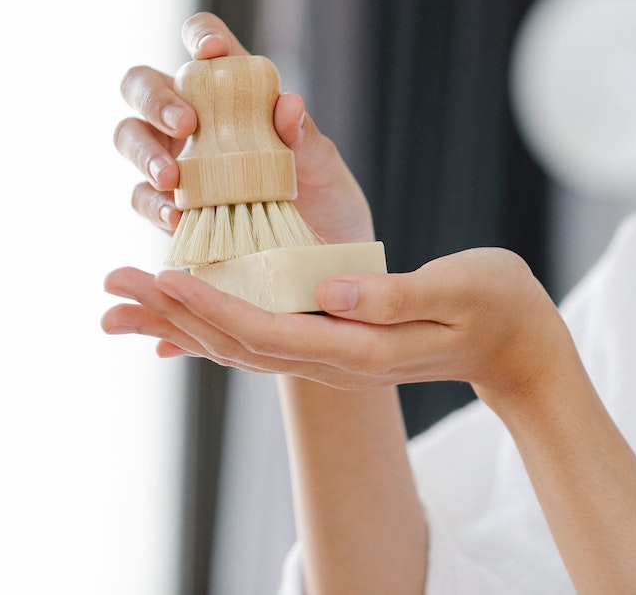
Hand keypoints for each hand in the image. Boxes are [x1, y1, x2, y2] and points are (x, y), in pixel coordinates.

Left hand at [102, 246, 574, 406]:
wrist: (520, 346)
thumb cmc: (498, 307)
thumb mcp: (460, 291)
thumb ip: (396, 295)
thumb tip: (325, 290)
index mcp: (362, 348)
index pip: (270, 331)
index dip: (212, 306)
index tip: (162, 277)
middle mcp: (338, 359)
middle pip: (240, 344)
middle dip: (174, 314)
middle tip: (114, 284)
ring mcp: (336, 355)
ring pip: (244, 345)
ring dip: (184, 322)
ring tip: (129, 301)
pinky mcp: (338, 340)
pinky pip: (265, 337)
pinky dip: (218, 325)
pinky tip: (187, 316)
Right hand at [113, 12, 372, 243]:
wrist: (324, 255)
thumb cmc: (325, 197)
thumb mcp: (324, 166)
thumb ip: (306, 136)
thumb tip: (288, 103)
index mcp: (236, 91)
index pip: (207, 44)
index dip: (200, 35)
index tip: (210, 52)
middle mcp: (196, 118)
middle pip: (144, 84)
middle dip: (155, 98)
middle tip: (186, 123)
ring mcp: (176, 161)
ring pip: (130, 136)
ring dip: (143, 152)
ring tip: (172, 177)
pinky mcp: (169, 207)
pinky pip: (143, 198)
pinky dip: (154, 205)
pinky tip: (177, 217)